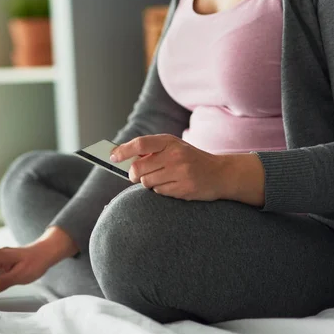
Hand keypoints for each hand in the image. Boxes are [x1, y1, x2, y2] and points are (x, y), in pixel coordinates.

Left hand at [110, 134, 228, 201]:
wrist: (221, 173)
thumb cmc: (190, 159)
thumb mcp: (174, 147)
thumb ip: (152, 150)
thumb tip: (123, 156)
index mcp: (170, 142)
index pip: (141, 144)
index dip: (123, 151)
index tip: (112, 157)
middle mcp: (175, 155)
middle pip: (138, 168)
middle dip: (133, 174)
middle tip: (135, 175)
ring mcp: (180, 173)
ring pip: (147, 182)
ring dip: (148, 182)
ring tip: (161, 178)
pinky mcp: (184, 188)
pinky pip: (159, 192)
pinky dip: (160, 190)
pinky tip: (172, 185)